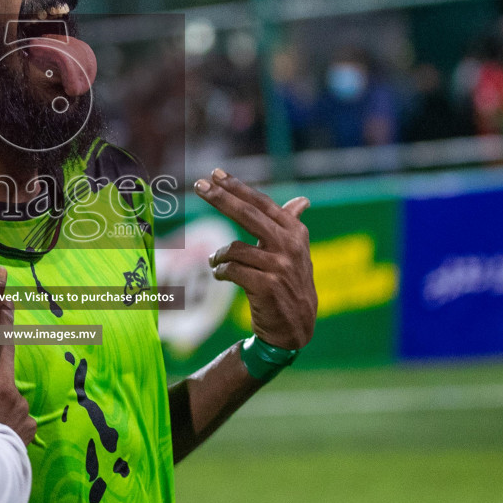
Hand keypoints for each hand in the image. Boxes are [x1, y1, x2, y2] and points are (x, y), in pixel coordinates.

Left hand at [194, 168, 317, 350]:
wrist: (296, 327)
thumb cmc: (290, 284)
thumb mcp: (296, 253)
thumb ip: (292, 225)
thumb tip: (303, 200)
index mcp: (295, 232)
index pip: (261, 203)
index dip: (237, 187)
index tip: (215, 174)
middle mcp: (289, 245)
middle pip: (247, 215)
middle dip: (220, 198)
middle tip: (198, 185)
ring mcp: (279, 266)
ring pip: (234, 248)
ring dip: (218, 255)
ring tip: (215, 262)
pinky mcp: (266, 286)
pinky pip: (232, 270)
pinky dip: (220, 271)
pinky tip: (220, 275)